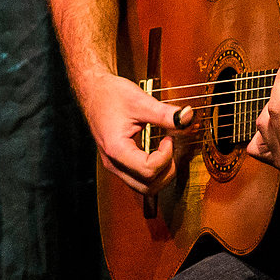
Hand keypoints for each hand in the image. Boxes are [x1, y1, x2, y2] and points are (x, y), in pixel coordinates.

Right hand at [81, 70, 193, 196]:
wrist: (93, 91)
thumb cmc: (110, 95)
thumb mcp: (140, 101)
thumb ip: (165, 114)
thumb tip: (186, 117)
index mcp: (116, 149)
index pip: (149, 170)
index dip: (166, 155)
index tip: (169, 138)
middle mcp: (113, 162)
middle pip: (147, 186)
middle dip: (166, 171)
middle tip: (172, 149)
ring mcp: (114, 164)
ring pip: (143, 187)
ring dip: (161, 175)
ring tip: (166, 152)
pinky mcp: (118, 162)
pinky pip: (138, 178)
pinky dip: (153, 172)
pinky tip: (159, 154)